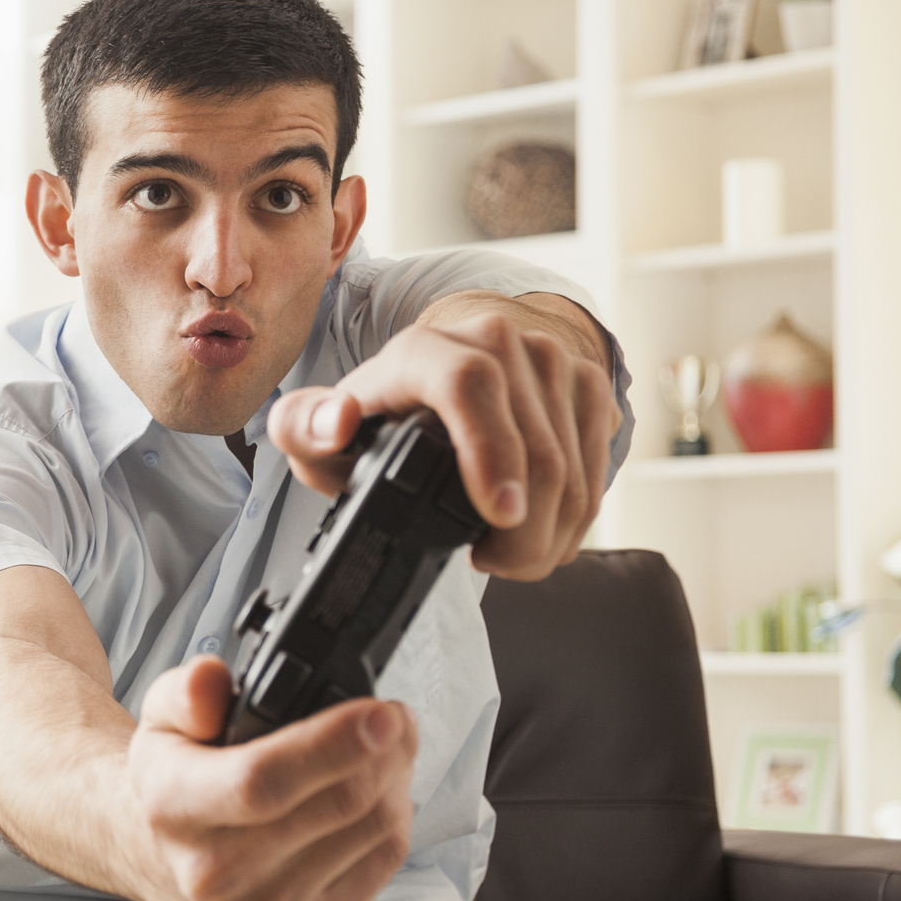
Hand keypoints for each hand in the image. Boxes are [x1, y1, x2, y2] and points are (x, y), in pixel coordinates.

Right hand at [124, 656, 414, 900]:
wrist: (163, 860)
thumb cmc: (176, 780)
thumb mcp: (162, 718)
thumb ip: (187, 690)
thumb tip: (211, 681)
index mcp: (174, 808)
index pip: (263, 782)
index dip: (334, 745)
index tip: (381, 714)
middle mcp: (215, 873)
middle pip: (339, 805)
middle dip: (385, 750)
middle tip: (392, 716)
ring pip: (374, 830)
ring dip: (395, 779)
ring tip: (383, 750)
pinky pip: (386, 862)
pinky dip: (396, 817)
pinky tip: (376, 793)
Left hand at [267, 309, 618, 579]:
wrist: (450, 358)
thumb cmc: (383, 407)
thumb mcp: (323, 421)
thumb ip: (303, 426)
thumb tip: (336, 423)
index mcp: (422, 349)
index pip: (470, 385)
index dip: (491, 452)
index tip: (498, 515)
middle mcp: (492, 338)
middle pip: (534, 446)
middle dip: (523, 531)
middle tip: (495, 562)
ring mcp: (548, 357)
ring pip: (574, 465)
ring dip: (552, 531)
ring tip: (513, 553)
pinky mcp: (587, 380)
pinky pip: (597, 463)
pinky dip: (575, 514)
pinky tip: (541, 527)